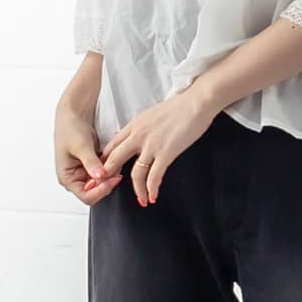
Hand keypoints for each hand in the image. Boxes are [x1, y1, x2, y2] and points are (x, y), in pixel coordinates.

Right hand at [54, 103, 124, 206]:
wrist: (74, 114)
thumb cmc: (70, 128)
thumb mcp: (81, 146)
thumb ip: (91, 163)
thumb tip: (99, 176)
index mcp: (67, 178)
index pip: (86, 196)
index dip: (100, 191)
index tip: (111, 180)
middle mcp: (75, 179)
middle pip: (96, 192)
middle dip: (107, 182)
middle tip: (117, 171)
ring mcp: (85, 173)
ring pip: (102, 183)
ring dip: (110, 175)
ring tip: (115, 162)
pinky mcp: (93, 167)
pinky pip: (105, 173)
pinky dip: (111, 168)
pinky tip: (113, 159)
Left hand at [96, 87, 215, 206]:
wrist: (196, 102)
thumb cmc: (179, 107)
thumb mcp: (151, 114)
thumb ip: (141, 127)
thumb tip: (135, 137)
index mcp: (134, 125)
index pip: (111, 145)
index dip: (105, 161)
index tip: (105, 173)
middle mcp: (138, 135)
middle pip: (115, 160)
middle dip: (111, 177)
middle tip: (111, 189)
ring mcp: (151, 145)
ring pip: (135, 174)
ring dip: (138, 190)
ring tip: (141, 199)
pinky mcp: (166, 153)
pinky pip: (154, 176)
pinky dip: (152, 189)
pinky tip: (153, 196)